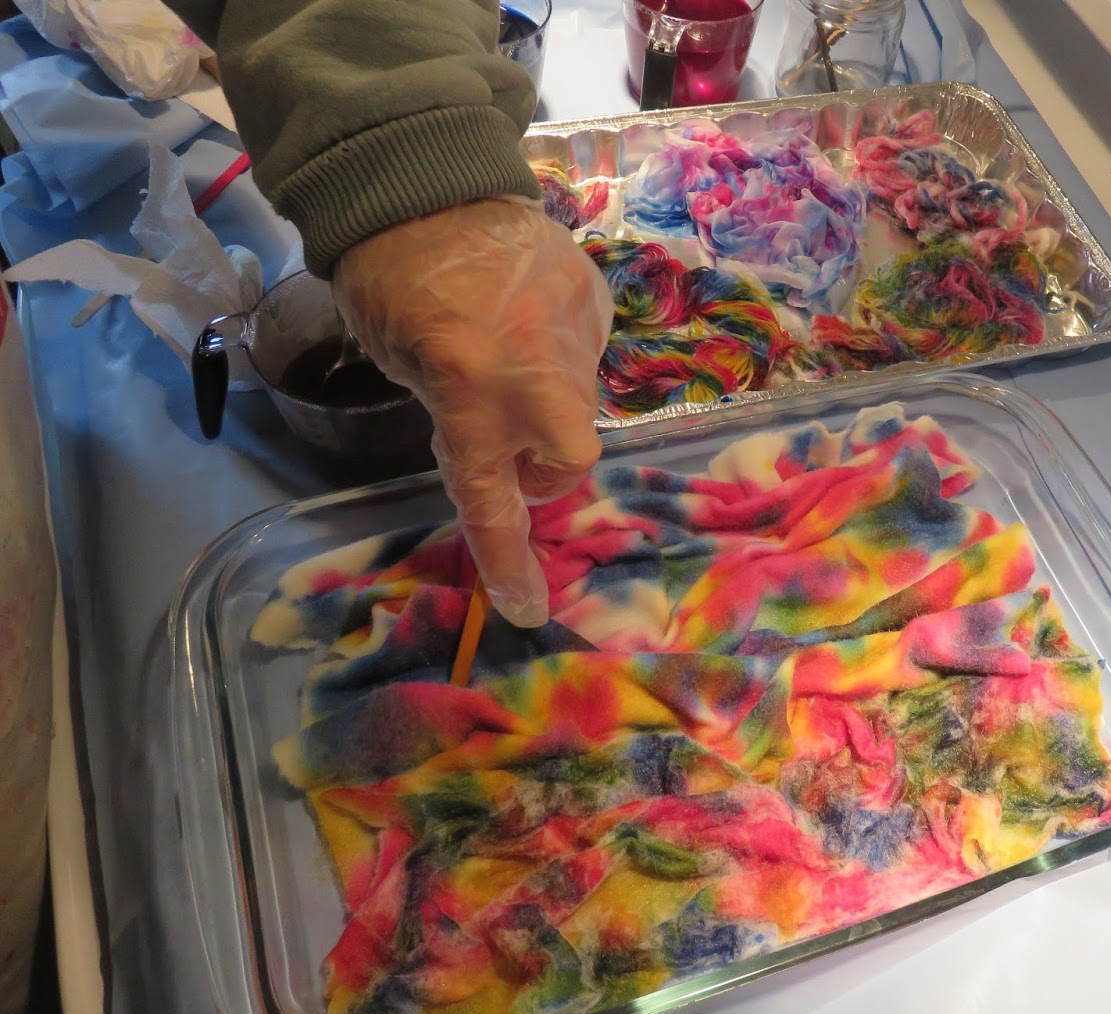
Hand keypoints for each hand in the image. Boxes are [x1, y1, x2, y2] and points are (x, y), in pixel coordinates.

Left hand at [333, 197, 612, 626]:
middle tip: (508, 451)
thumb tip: (509, 454)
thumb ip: (462, 419)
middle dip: (544, 473)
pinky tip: (520, 317)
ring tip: (497, 352)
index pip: (494, 500)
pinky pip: (582, 353)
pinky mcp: (593, 299)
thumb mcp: (409, 367)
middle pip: (568, 463)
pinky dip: (553, 353)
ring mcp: (574, 333)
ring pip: (574, 406)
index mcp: (470, 392)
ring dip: (541, 403)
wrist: (424, 179)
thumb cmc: (389, 279)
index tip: (528, 608)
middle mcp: (534, 372)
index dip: (509, 559)